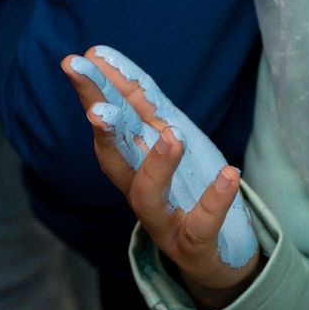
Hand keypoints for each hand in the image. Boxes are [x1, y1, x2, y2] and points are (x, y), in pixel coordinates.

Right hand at [64, 47, 260, 307]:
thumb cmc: (188, 187)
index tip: (79, 60)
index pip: (108, 122)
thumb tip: (99, 54)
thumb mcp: (166, 136)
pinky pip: (200, 227)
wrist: (216, 255)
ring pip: (147, 198)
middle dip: (104, 133)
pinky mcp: (194, 246)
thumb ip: (138, 101)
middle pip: (113, 161)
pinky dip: (214, 202)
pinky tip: (229, 175)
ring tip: (174, 136)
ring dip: (158, 166)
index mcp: (131, 161)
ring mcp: (164, 222)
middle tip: (96, 107)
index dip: (93, 92)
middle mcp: (138, 191)